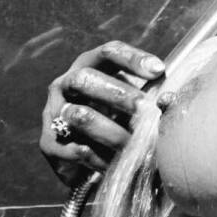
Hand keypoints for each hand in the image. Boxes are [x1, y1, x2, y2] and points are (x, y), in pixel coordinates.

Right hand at [39, 41, 164, 186]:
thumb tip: (169, 100)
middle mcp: (65, 84)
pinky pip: (73, 147)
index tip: (159, 70)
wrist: (89, 156)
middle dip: (118, 93)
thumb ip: (149, 96)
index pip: (108, 52)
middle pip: (86, 78)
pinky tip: (116, 164)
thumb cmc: (119, 118)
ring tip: (135, 144)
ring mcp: (53, 112)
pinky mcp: (48, 142)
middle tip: (145, 109)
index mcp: (89, 65)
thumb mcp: (133, 102)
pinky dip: (98, 157)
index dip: (132, 58)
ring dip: (111, 131)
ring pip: (79, 115)